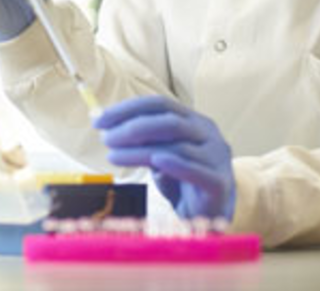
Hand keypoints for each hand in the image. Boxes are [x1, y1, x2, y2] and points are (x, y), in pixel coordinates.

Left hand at [93, 95, 235, 219]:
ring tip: (113, 156)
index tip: (99, 120)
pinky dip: (172, 164)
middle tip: (105, 138)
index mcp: (193, 119)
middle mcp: (208, 133)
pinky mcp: (220, 183)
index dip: (127, 109)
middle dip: (132, 127)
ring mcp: (217, 157)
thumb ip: (141, 138)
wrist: (209, 215)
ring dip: (139, 150)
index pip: (159, 104)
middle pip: (169, 121)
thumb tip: (106, 125)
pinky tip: (153, 162)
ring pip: (176, 147)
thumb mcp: (158, 153)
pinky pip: (194, 170)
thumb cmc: (179, 179)